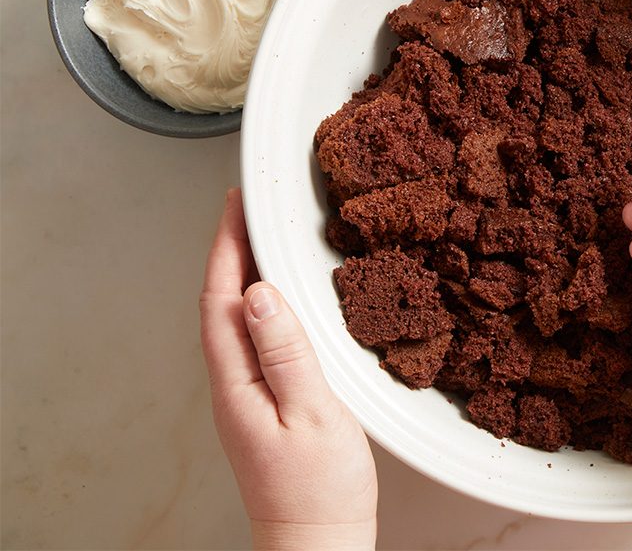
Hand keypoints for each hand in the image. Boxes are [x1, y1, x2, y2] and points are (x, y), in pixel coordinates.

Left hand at [200, 190, 376, 550]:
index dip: (227, 245)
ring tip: (267, 239)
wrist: (319, 542)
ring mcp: (246, 396)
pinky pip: (258, 338)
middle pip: (223, 302)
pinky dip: (267, 305)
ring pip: (238, 319)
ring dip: (248, 273)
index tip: (237, 204)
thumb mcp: (312, 414)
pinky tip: (285, 300)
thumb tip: (260, 294)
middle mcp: (233, 385)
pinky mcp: (265, 404)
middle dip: (234, 249)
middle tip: (251, 208)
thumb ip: (286, 352)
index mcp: (237, 382)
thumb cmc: (319, 490)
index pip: (221, 297)